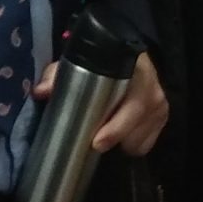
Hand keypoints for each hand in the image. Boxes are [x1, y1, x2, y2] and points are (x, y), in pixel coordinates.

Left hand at [35, 52, 168, 156]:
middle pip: (139, 124)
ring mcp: (161, 104)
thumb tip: (40, 92)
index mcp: (134, 71)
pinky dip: (134, 144)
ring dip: (125, 142)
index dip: (117, 126)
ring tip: (106, 136)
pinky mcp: (163, 117)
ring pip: (143, 138)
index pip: (133, 103)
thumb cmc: (101, 61)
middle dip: (118, 139)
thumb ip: (57, 74)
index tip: (97, 142)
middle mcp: (153, 88)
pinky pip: (147, 143)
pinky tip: (121, 137)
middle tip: (96, 145)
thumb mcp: (78, 62)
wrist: (128, 55)